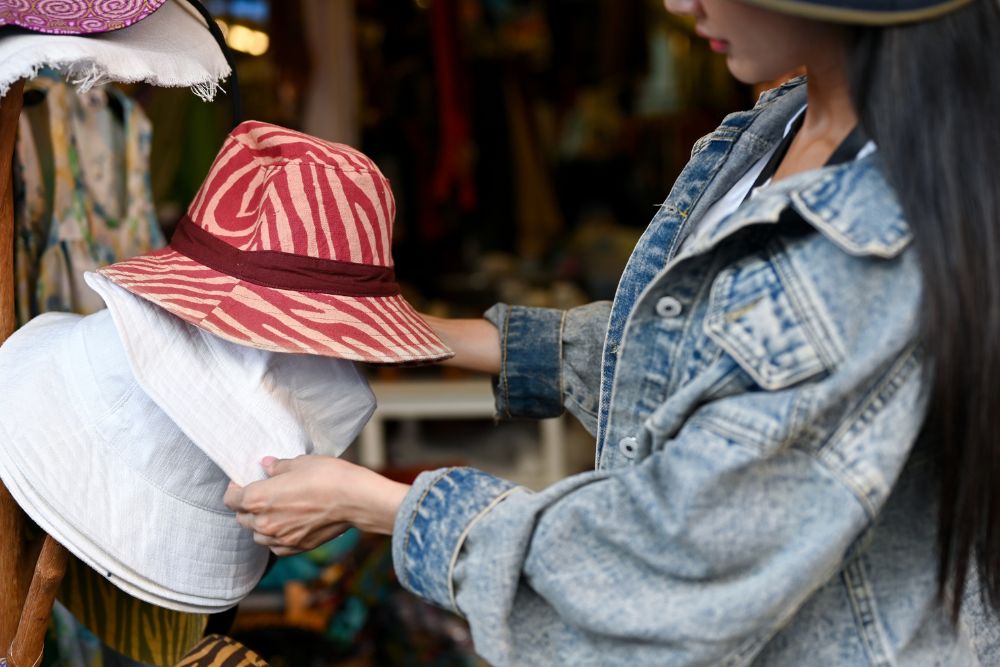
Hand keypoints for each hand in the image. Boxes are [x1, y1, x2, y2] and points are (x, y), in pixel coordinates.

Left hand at [223, 455, 410, 556]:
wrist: (356, 499)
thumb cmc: (328, 476)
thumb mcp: (300, 463)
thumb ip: (278, 467)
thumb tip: (267, 466)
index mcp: (259, 498)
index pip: (231, 499)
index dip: (234, 490)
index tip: (241, 483)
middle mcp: (264, 522)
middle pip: (242, 518)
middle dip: (246, 508)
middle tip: (260, 495)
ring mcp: (280, 538)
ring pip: (257, 536)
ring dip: (260, 525)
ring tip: (274, 512)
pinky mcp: (296, 548)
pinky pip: (276, 547)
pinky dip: (277, 538)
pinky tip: (287, 526)